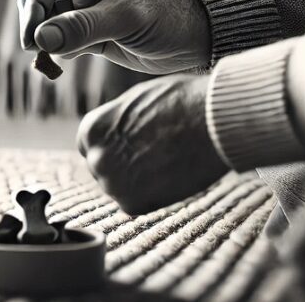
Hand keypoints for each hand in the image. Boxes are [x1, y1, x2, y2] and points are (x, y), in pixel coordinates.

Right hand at [18, 0, 210, 74]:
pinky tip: (59, 68)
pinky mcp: (88, 35)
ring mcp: (84, 11)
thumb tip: (40, 38)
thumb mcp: (125, 19)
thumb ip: (83, 27)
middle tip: (35, 52)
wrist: (192, 40)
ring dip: (43, 44)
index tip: (31, 39)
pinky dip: (54, 55)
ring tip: (49, 64)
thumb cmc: (166, 17)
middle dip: (35, 27)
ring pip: (46, 25)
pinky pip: (59, 43)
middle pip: (40, 3)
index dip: (34, 9)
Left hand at [77, 74, 227, 214]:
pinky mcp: (133, 204)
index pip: (92, 146)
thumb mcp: (136, 100)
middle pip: (104, 168)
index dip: (113, 146)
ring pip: (121, 187)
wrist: (212, 121)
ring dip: (139, 181)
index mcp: (92, 130)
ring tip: (167, 164)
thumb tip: (118, 132)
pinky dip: (154, 195)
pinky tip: (172, 177)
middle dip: (124, 165)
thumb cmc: (181, 101)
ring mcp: (112, 184)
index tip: (131, 146)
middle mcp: (96, 159)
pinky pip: (139, 203)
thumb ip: (118, 122)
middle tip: (153, 157)